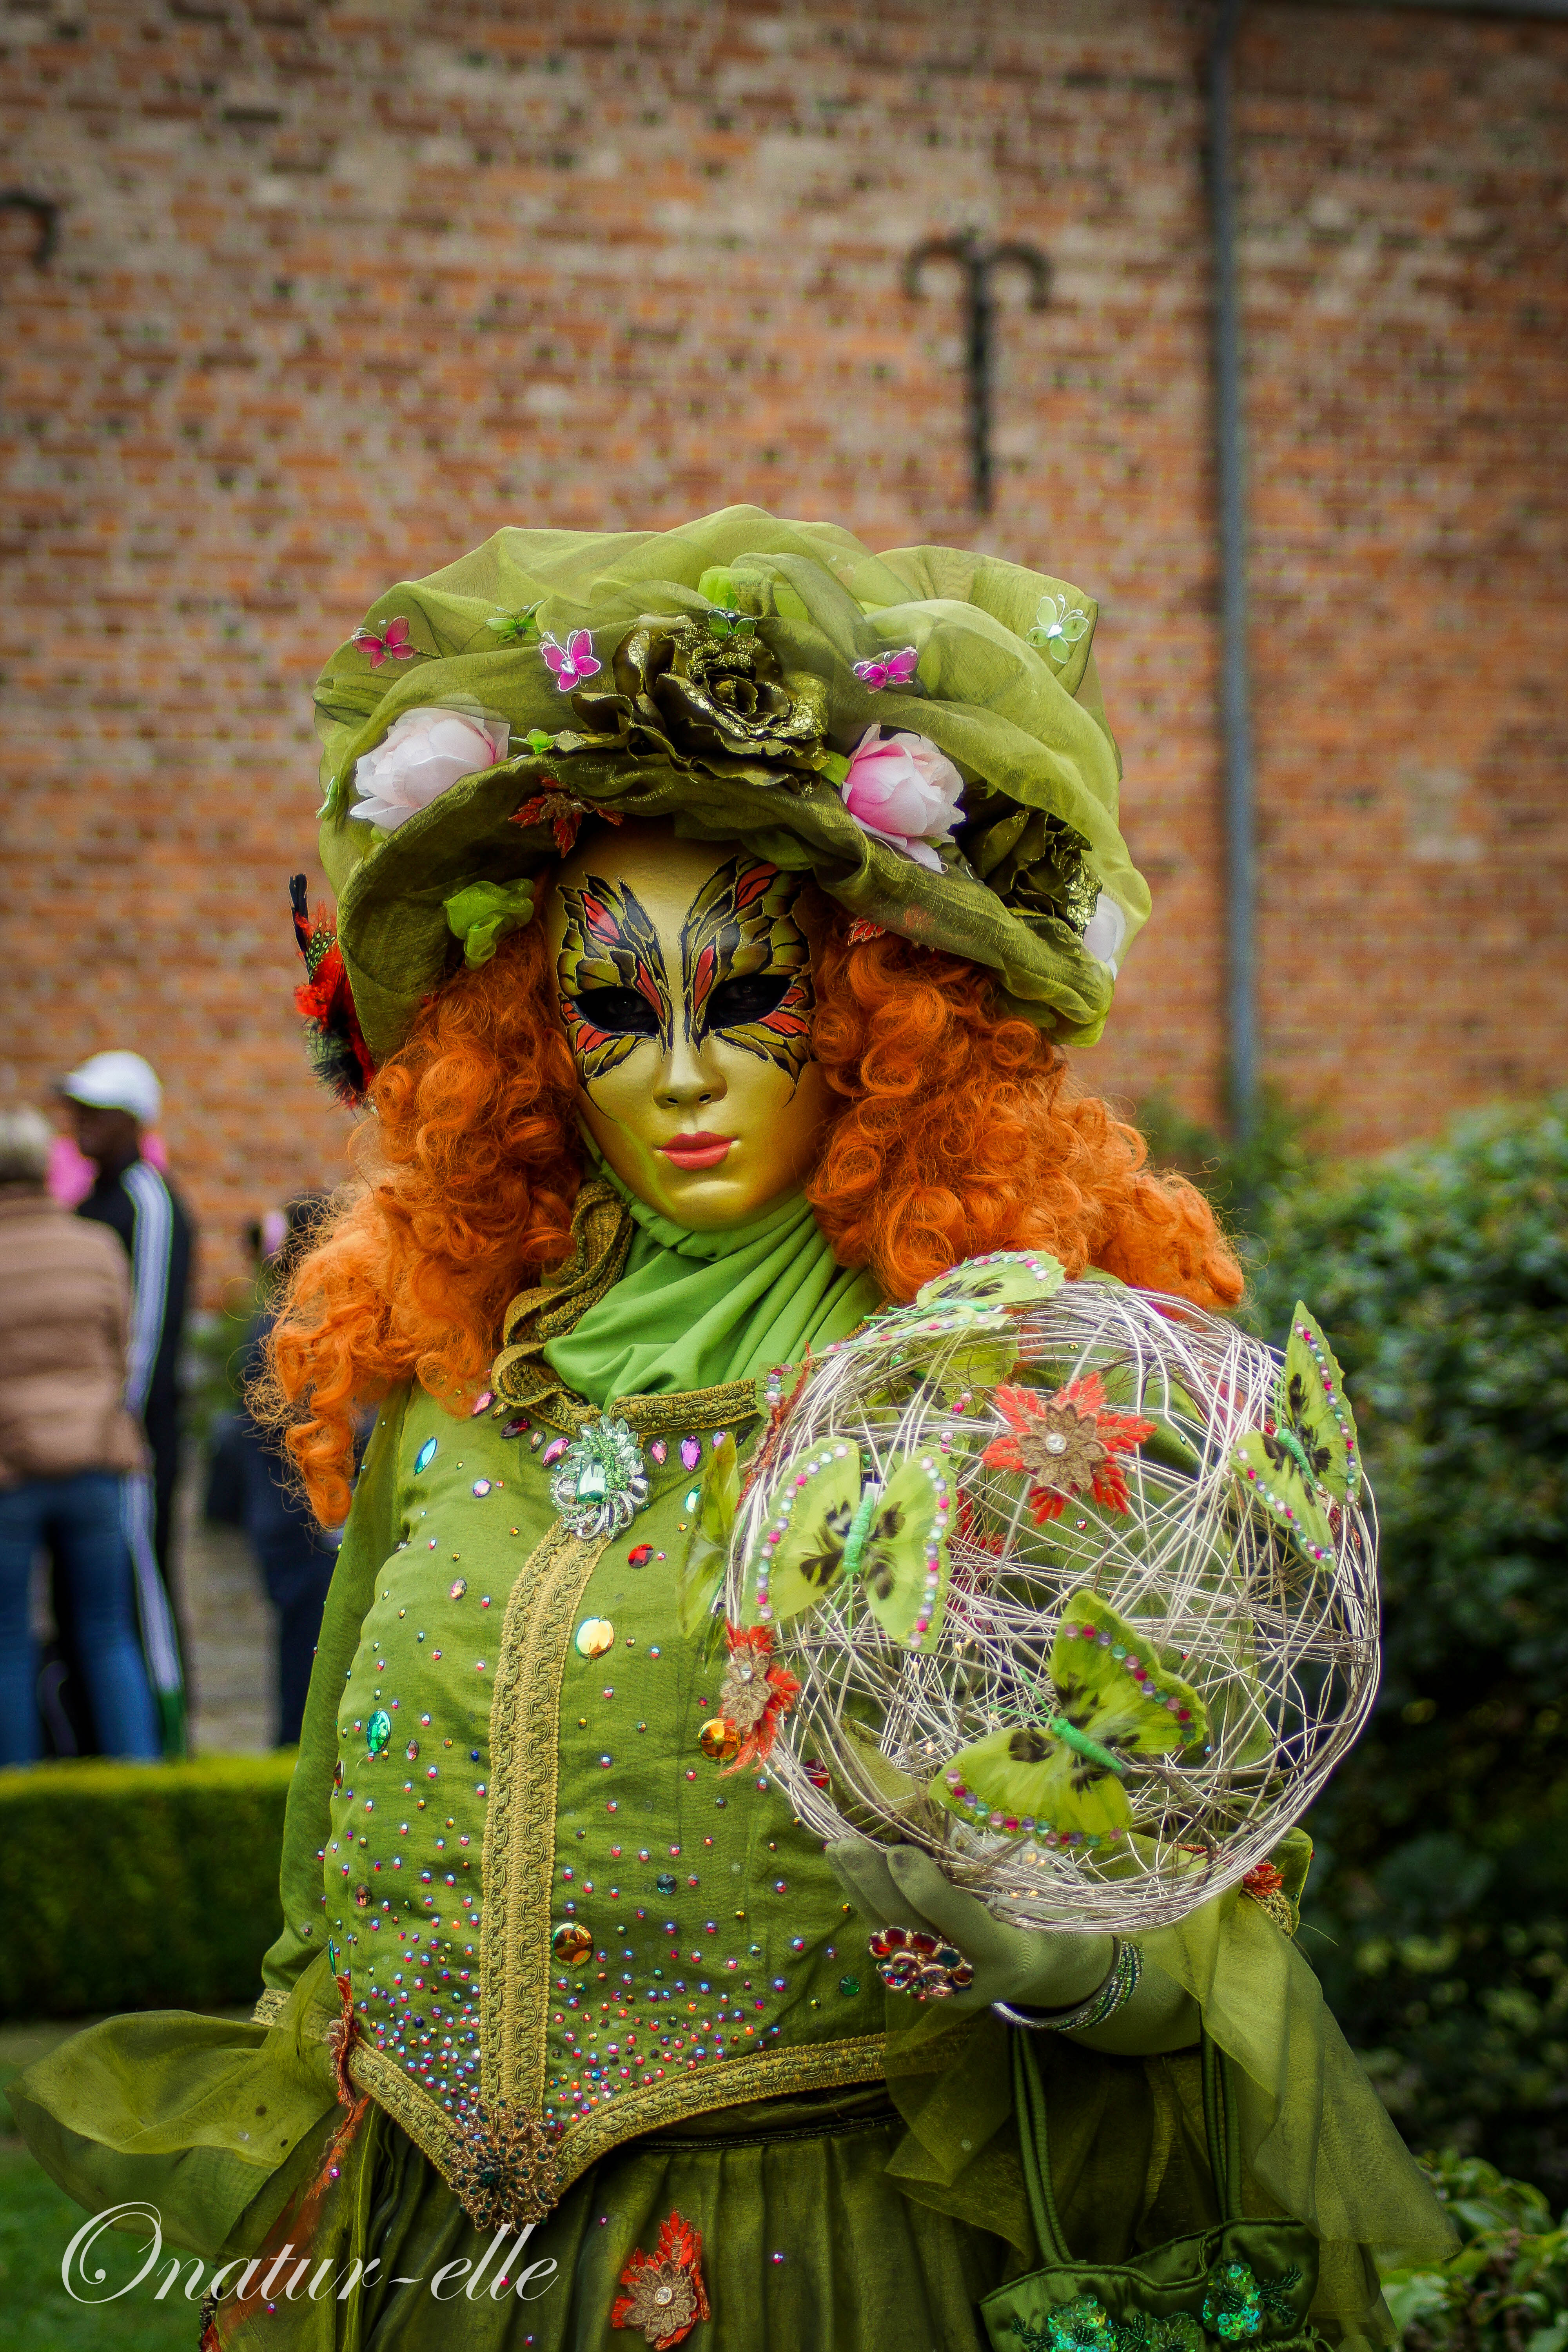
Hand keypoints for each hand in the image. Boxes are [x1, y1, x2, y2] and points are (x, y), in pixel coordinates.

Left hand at [827, 1838, 1112, 2016]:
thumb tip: (935, 1818)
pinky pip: (885, 1941)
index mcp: (1009, 1955)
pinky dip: (865, 1903)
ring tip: (838, 1848)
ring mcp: (938, 1987)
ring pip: (889, 1939)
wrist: (1041, 1968)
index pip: (961, 1924)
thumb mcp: (1032, 1891)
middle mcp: (969, 1979)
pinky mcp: (916, 1982)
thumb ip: (987, 1869)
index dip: (928, 1890)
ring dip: (859, 1891)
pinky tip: (847, 1871)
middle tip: (849, 1843)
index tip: (900, 1850)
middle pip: (912, 1933)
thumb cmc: (1043, 1913)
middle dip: (876, 1887)